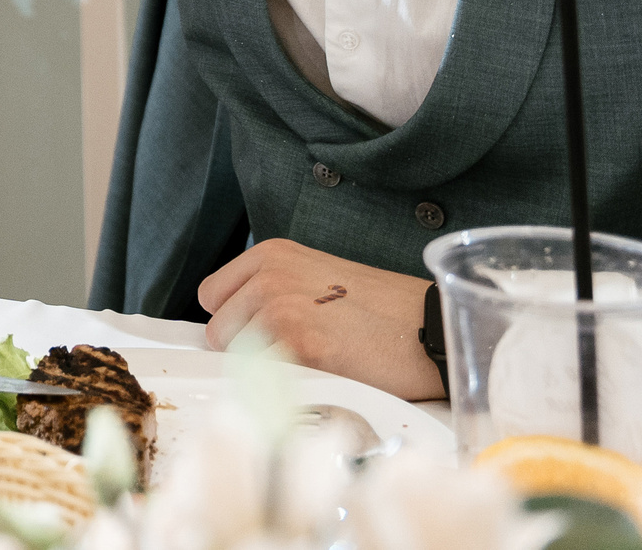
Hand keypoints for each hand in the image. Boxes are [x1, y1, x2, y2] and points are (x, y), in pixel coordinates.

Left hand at [198, 238, 444, 400]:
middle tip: (295, 352)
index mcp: (271, 254)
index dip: (233, 321)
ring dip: (268, 370)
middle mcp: (269, 276)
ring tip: (312, 361)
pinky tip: (321, 375)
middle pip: (218, 331)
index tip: (260, 333)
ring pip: (238, 359)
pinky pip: (265, 380)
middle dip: (248, 350)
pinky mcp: (301, 348)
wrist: (430, 326)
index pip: (211, 296)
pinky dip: (286, 387)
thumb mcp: (315, 277)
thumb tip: (230, 327)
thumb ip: (270, 291)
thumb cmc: (379, 308)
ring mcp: (282, 310)